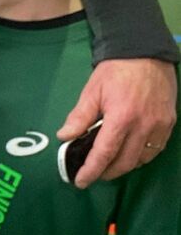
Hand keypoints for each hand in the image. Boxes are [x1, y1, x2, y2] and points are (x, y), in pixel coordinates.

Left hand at [58, 59, 176, 186]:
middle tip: (93, 174)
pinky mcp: (169, 122)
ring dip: (124, 166)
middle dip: (107, 172)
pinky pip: (156, 149)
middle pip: (124, 162)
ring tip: (109, 165)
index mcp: (121, 117)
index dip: (92, 170)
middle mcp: (143, 125)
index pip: (105, 153)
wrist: (146, 52)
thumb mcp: (92, 91)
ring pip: (142, 159)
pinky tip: (130, 154)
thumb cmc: (116, 70)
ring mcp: (159, 125)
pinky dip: (141, 156)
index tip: (81, 181)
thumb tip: (64, 137)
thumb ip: (79, 117)